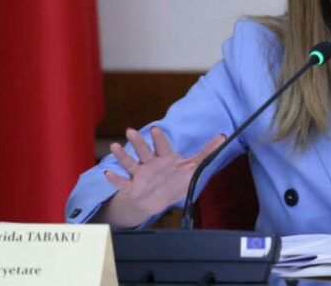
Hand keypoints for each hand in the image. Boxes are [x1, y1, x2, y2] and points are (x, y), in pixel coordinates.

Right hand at [104, 127, 225, 218]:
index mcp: (165, 157)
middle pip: (143, 151)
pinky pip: (123, 183)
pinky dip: (115, 179)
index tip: (155, 129)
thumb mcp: (193, 167)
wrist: (163, 200)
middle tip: (130, 131)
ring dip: (122, 156)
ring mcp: (140, 175)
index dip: (159, 139)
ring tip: (114, 146)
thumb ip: (207, 152)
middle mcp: (150, 163)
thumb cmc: (177, 180)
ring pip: (130, 163)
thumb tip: (223, 137)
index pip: (162, 146)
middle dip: (138, 142)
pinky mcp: (133, 188)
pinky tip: (107, 174)